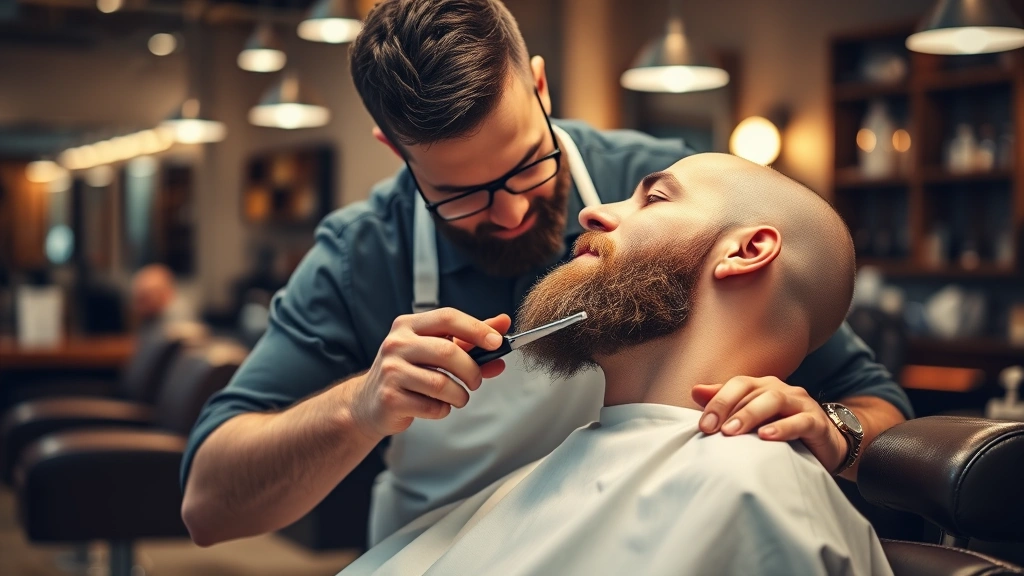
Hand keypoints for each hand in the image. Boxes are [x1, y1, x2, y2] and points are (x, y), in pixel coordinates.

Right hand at [345, 309, 510, 437]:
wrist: (370, 402)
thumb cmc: (409, 372)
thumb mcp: (435, 349)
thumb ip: (469, 338)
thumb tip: (503, 324)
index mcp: (408, 325)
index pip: (447, 318)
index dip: (476, 329)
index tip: (497, 342)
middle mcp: (396, 343)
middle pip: (448, 352)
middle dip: (472, 370)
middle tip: (476, 381)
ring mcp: (390, 371)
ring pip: (442, 383)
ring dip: (460, 395)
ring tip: (458, 398)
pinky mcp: (390, 398)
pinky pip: (432, 406)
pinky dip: (443, 409)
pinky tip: (437, 406)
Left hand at [692, 376, 847, 472]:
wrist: (826, 445)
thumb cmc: (782, 429)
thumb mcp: (752, 418)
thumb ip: (726, 404)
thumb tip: (695, 391)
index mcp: (762, 386)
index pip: (737, 384)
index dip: (718, 400)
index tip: (703, 425)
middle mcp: (780, 390)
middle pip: (752, 391)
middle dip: (728, 408)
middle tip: (712, 429)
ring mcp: (800, 403)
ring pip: (774, 400)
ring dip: (750, 415)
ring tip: (732, 431)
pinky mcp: (817, 422)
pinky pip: (800, 421)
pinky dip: (783, 428)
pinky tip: (767, 437)